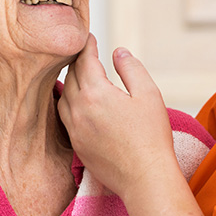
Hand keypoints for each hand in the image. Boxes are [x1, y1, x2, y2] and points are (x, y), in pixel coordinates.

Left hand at [57, 35, 179, 197]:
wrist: (144, 178)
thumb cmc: (151, 136)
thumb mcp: (148, 94)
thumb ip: (131, 68)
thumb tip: (117, 52)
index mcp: (96, 94)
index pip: (85, 61)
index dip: (88, 46)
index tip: (90, 37)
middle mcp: (78, 110)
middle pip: (70, 77)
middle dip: (77, 62)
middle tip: (84, 52)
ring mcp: (74, 129)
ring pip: (64, 97)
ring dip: (70, 82)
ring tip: (79, 74)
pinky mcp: (76, 145)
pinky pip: (65, 117)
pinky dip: (68, 103)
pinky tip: (77, 103)